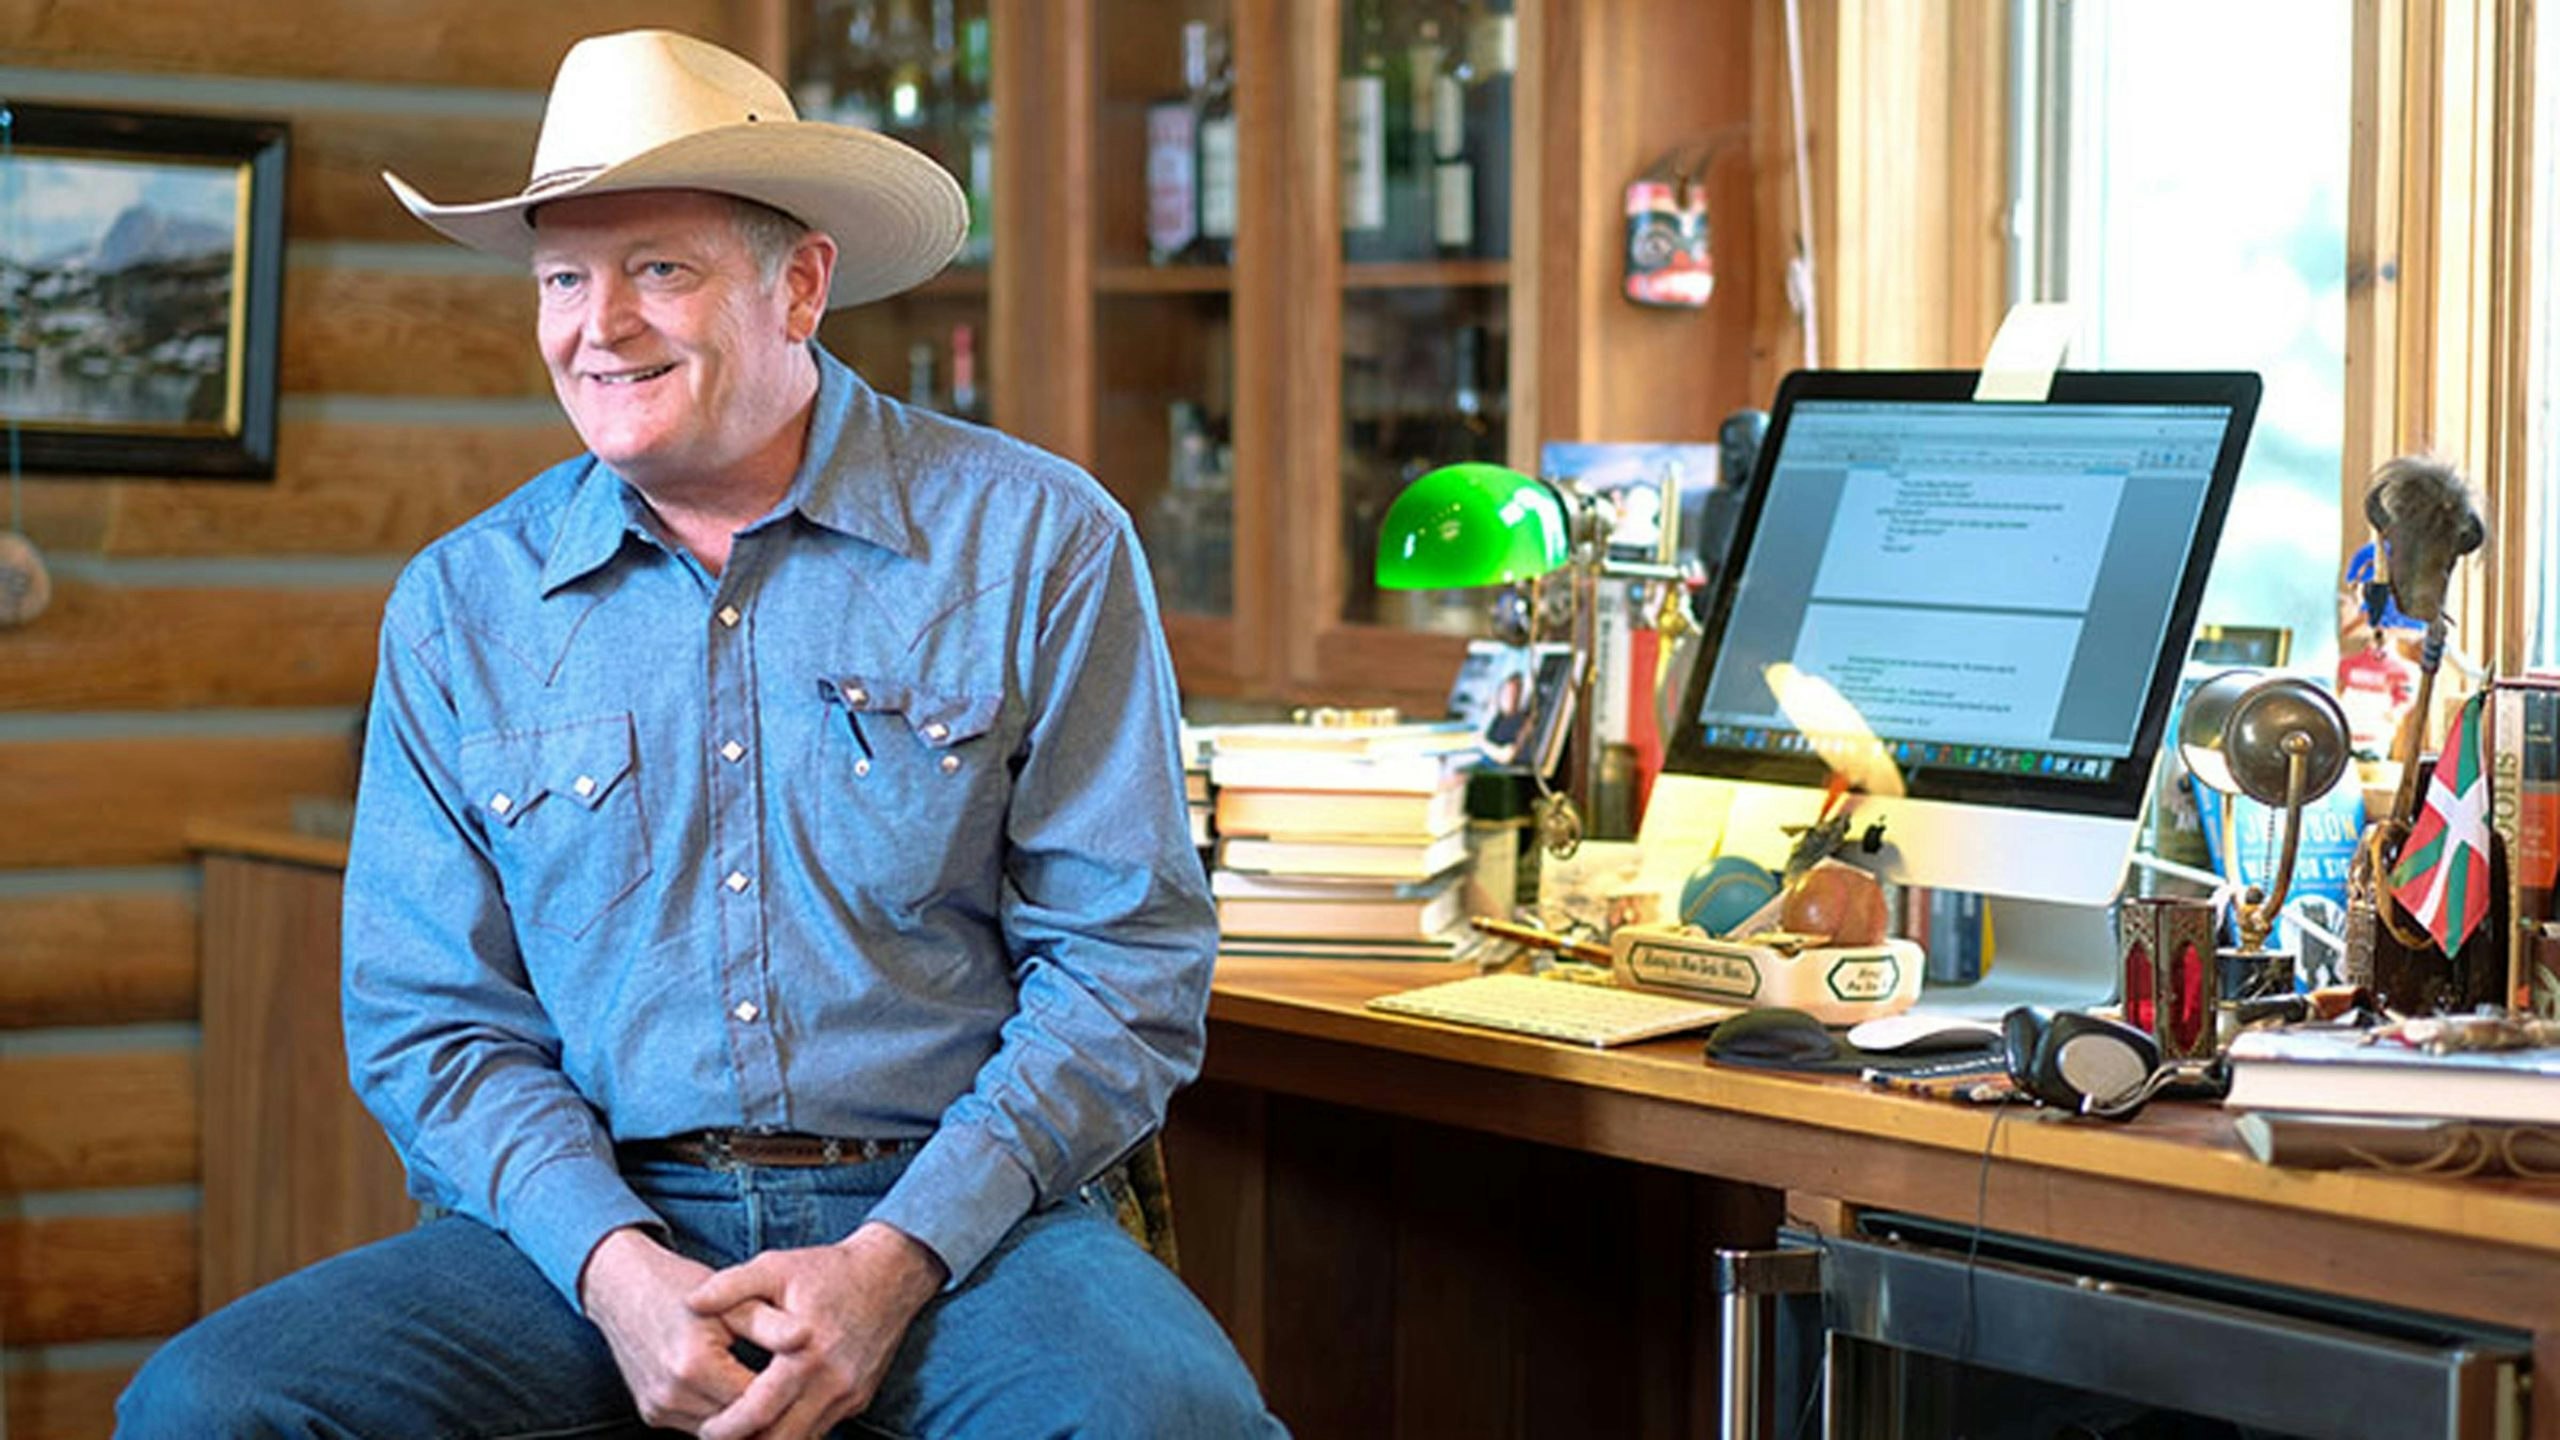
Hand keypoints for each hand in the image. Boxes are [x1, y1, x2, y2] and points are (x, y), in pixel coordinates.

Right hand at [579, 1226, 810, 1432]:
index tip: (811, 1383)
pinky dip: (722, 1417)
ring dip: (745, 1421)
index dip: (787, 1396)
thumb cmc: (680, 1286)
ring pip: (719, 1433)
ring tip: (774, 1397)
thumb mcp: (731, 1297)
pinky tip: (742, 1396)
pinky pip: (698, 1426)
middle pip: (738, 1425)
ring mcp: (658, 1408)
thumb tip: (808, 1336)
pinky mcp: (651, 1413)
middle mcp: (671, 1394)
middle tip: (800, 1398)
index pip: (757, 1401)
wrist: (620, 1287)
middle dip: (769, 1414)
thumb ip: (769, 1323)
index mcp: (694, 1365)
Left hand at [685, 1221, 948, 1439]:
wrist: (893, 1272)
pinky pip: (823, 1428)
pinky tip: (776, 1420)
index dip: (726, 1429)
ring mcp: (849, 1394)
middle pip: (781, 1439)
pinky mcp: (860, 1398)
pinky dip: (796, 1430)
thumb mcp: (776, 1267)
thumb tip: (690, 1302)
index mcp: (805, 1355)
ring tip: (744, 1431)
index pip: (758, 1413)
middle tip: (719, 1435)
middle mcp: (831, 1383)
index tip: (704, 1429)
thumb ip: (730, 1286)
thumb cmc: (830, 1270)